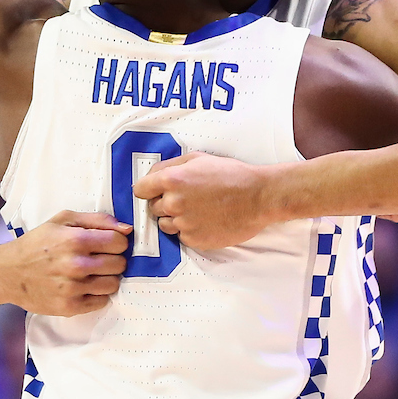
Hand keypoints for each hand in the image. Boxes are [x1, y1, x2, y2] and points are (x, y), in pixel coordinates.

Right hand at [0, 210, 131, 316]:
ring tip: (93, 273)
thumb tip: (127, 228)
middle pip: (119, 264)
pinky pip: (102, 301)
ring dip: (107, 278)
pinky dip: (97, 294)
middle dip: (113, 259)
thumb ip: (97, 220)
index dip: (116, 241)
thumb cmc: (37, 243)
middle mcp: (75, 265)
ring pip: (113, 284)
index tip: (107, 243)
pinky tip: (85, 286)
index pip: (119, 242)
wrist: (8, 272)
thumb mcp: (63, 220)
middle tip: (99, 259)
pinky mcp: (69, 307)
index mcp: (75, 240)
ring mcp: (73, 288)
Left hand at [133, 152, 274, 249]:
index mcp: (172, 180)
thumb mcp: (198, 158)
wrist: (258, 197)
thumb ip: (169, 166)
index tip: (155, 191)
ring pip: (165, 224)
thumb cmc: (230, 175)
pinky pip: (181, 237)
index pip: (139, 190)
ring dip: (175, 218)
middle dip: (164, 203)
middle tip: (186, 198)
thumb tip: (150, 176)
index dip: (148, 190)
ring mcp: (183, 224)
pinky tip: (206, 220)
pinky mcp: (194, 240)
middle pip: (152, 208)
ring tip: (198, 210)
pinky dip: (190, 230)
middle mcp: (173, 203)